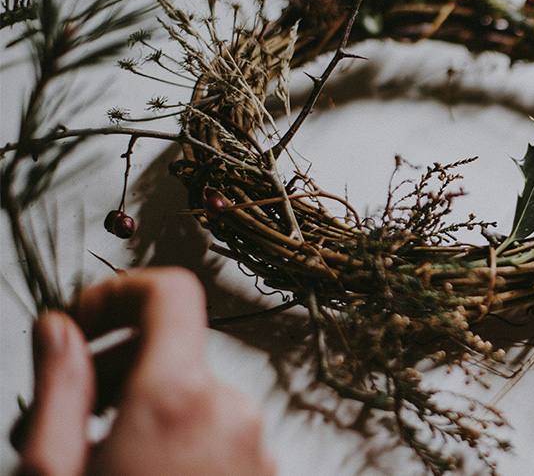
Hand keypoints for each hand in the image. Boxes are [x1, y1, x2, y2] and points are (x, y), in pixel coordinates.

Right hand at [15, 267, 275, 475]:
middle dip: (114, 369)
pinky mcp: (263, 471)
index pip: (171, 291)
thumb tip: (59, 328)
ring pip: (193, 396)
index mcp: (178, 400)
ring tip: (96, 461)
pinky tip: (140, 475)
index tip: (82, 323)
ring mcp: (256, 446)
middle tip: (62, 419)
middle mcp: (232, 414)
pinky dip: (177, 441)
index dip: (119, 293)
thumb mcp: (55, 470)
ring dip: (142, 412)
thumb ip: (59, 388)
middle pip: (175, 350)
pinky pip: (217, 432)